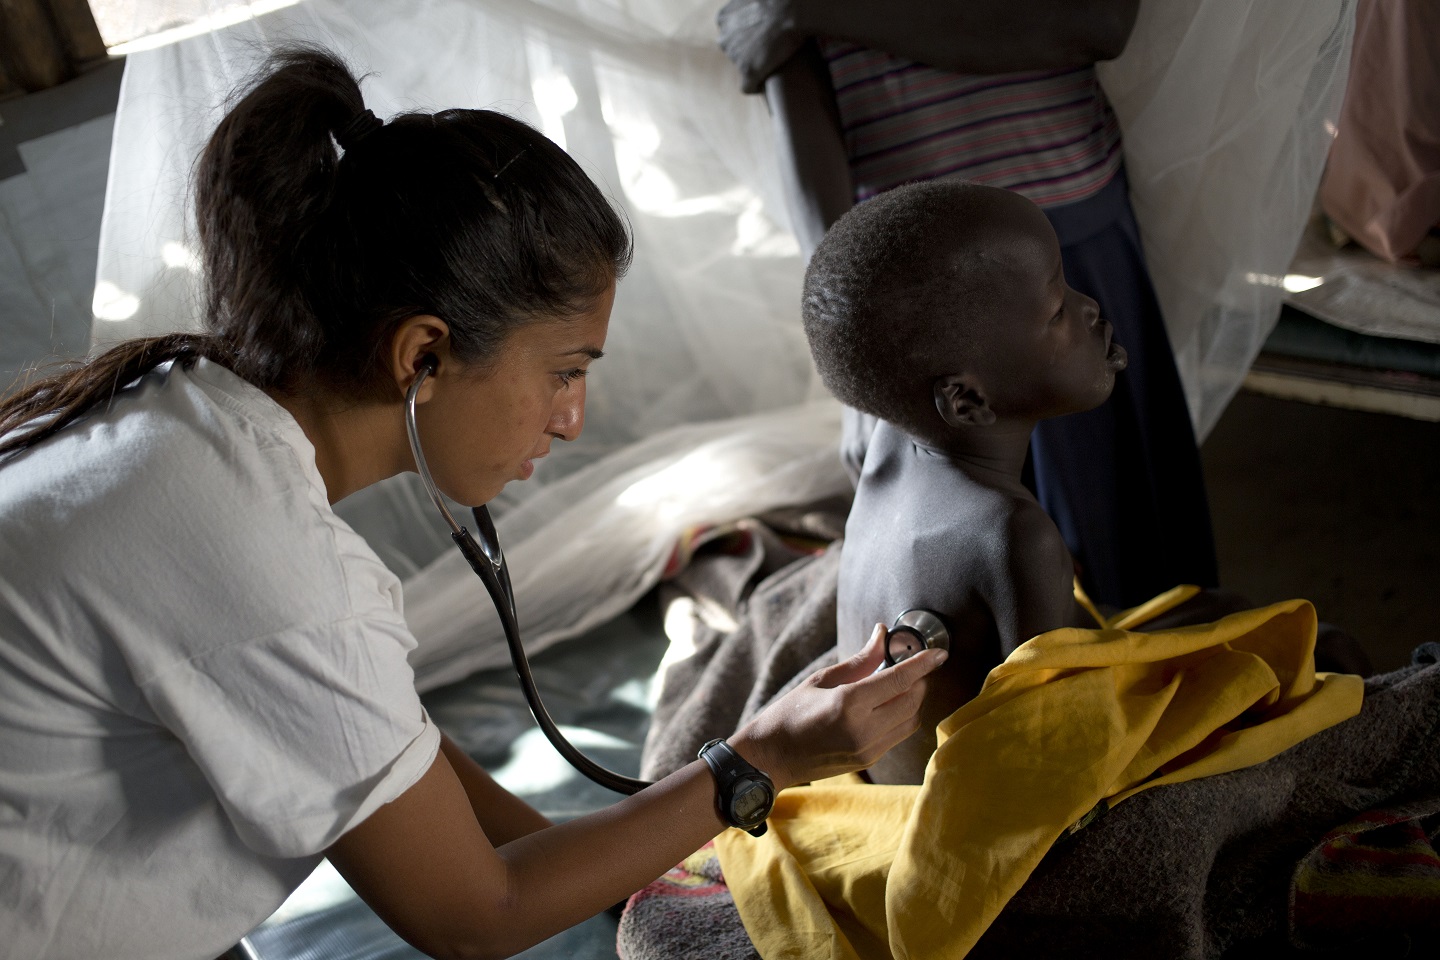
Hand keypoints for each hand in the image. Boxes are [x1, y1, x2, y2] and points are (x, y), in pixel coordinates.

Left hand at [717, 0, 804, 93]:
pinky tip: (767, 85)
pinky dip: (757, 87)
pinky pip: (748, 87)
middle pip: (734, 51)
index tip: (760, 38)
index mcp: (723, 18)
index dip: (746, 37)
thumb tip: (760, 12)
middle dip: (748, 52)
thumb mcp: (755, 0)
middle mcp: (724, 38)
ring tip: (774, 62)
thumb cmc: (779, 0)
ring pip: (742, 67)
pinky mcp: (748, 71)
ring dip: (755, 66)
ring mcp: (735, 56)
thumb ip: (750, 7)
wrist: (791, 9)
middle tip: (769, 49)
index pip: (729, 34)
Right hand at [731, 623, 946, 788]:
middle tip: (911, 664)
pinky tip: (889, 703)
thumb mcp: (822, 680)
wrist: (772, 757)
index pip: (899, 680)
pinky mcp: (870, 759)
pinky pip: (900, 733)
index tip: (939, 653)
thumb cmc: (789, 713)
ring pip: (911, 719)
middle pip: (912, 700)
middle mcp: (863, 729)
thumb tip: (882, 635)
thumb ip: (860, 660)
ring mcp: (869, 748)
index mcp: (848, 704)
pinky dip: (903, 715)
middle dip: (919, 680)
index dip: (922, 664)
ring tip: (900, 683)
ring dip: (913, 699)